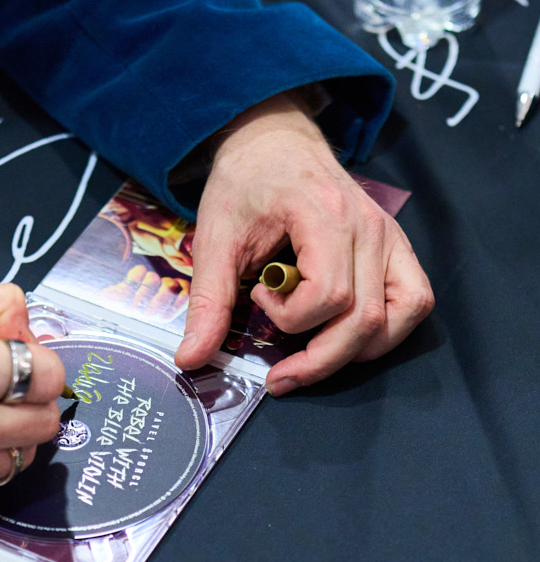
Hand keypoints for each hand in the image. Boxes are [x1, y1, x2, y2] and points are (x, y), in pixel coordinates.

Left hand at [173, 91, 433, 395]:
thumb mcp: (214, 240)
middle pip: (366, 318)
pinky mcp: (396, 247)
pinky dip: (386, 331)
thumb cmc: (244, 185)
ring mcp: (390, 237)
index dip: (290, 317)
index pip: (329, 295)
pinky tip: (347, 336)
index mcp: (325, 216)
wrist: (273, 142)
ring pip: (398, 317)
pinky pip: (414, 301)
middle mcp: (370, 228)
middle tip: (279, 375)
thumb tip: (191, 360)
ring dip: (355, 352)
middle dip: (320, 360)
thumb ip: (208, 301)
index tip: (260, 297)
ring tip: (312, 356)